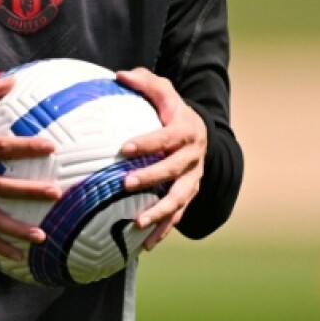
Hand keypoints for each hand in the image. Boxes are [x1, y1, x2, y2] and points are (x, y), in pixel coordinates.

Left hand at [115, 68, 206, 250]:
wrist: (201, 133)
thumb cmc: (171, 110)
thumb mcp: (163, 91)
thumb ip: (144, 82)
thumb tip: (119, 75)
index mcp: (186, 130)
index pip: (166, 137)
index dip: (147, 142)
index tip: (123, 148)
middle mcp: (193, 156)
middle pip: (174, 168)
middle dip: (151, 177)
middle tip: (125, 183)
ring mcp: (193, 178)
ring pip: (180, 197)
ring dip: (160, 212)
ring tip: (138, 224)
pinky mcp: (190, 194)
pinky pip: (178, 215)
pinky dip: (163, 230)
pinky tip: (145, 245)